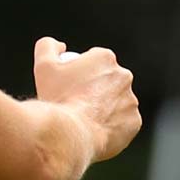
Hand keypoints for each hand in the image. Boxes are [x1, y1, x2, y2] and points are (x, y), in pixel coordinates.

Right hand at [32, 37, 140, 162]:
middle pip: (107, 81)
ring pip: (116, 102)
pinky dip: (112, 126)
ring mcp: (131, 100)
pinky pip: (123, 123)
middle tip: (77, 103)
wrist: (70, 134)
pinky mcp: (135, 122)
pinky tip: (96, 131)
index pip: (94, 62)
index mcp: (106, 58)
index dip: (80, 73)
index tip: (69, 87)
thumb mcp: (44, 66)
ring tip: (85, 120)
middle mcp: (124, 76)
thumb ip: (48, 46)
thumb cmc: (58, 99)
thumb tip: (61, 46)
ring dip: (105, 107)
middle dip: (95, 89)